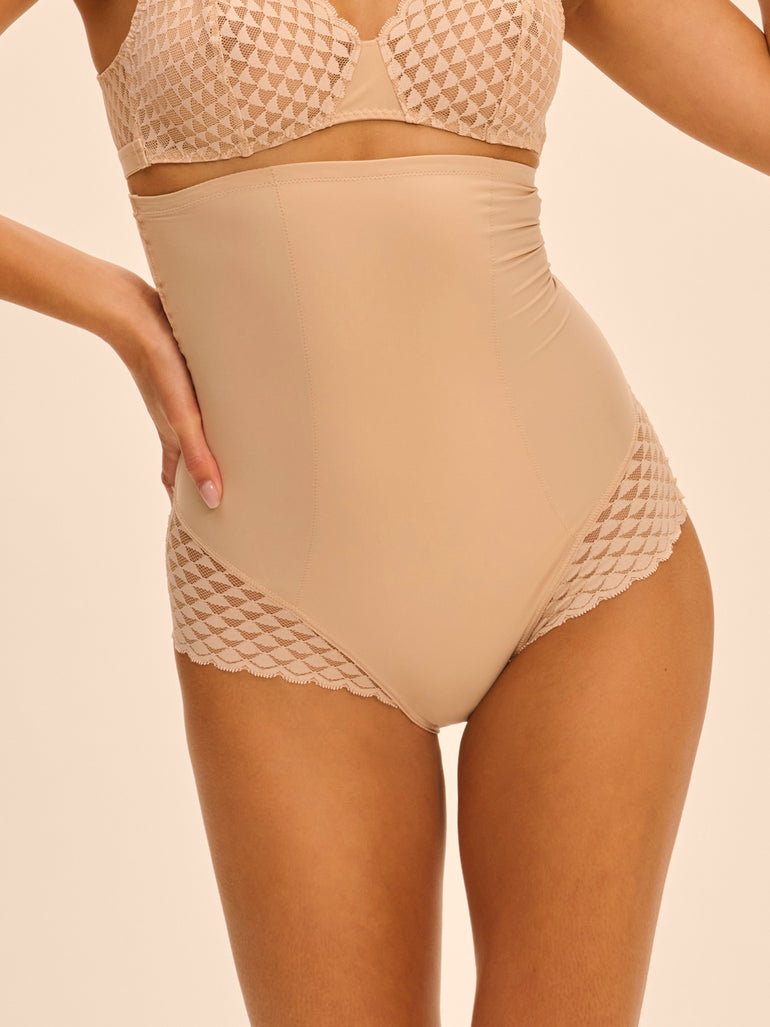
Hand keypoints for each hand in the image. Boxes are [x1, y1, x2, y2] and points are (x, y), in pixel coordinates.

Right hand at [108, 268, 222, 508]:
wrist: (133, 312)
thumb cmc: (158, 364)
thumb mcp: (183, 416)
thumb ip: (199, 456)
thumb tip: (214, 500)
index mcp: (175, 435)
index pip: (175, 481)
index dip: (184, 505)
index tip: (197, 529)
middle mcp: (177, 419)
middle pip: (189, 457)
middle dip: (203, 479)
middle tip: (226, 500)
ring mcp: (180, 395)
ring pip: (197, 430)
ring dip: (211, 446)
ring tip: (237, 457)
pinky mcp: (186, 371)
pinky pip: (202, 400)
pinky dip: (213, 412)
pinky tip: (228, 402)